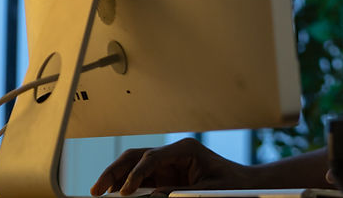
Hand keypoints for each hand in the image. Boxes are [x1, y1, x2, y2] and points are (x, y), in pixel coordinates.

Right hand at [90, 137, 249, 195]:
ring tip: (98, 191)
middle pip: (137, 157)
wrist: (245, 184)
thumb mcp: (210, 190)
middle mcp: (174, 153)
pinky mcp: (166, 176)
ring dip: (116, 177)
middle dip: (115, 171)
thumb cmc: (234, 183)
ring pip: (134, 166)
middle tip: (97, 189)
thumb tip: (154, 197)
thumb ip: (182, 194)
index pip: (152, 158)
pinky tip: (114, 194)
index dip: (135, 175)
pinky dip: (126, 185)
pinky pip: (141, 179)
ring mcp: (168, 164)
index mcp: (186, 149)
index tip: (123, 192)